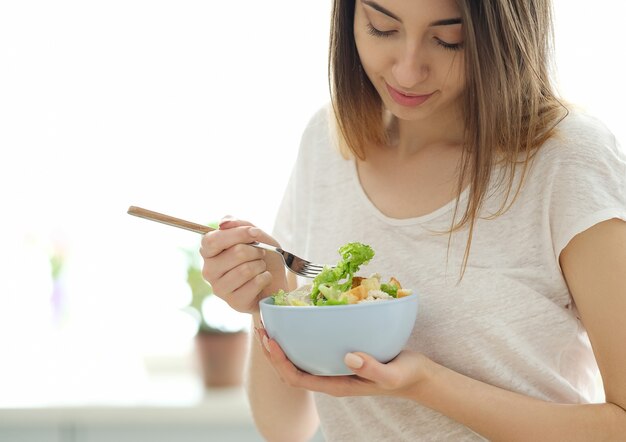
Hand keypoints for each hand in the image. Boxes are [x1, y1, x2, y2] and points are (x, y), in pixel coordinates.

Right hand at [200, 216, 286, 313]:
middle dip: (256, 251)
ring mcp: (220, 289)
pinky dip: (265, 278)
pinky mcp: (234, 302)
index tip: (255, 233)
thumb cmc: (262, 256)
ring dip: (261, 265)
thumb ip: (240, 224)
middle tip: (260, 254)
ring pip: (246, 269)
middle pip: (236, 253)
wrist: (276, 280)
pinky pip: (254, 283)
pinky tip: (263, 279)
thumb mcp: (255, 235)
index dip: (237, 234)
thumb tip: (223, 222)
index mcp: (209, 252)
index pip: (212, 240)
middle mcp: (209, 271)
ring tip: (260, 267)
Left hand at [255, 328, 431, 398]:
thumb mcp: (392, 375)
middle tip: (261, 325)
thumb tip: (348, 355)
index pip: (297, 379)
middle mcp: (329, 376)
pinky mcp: (339, 355)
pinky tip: (299, 317)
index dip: (279, 362)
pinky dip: (299, 334)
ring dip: (281, 342)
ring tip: (270, 321)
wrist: (418, 376)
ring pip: (298, 358)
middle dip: (271, 351)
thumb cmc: (404, 376)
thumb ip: (373, 368)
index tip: (270, 341)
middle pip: (290, 369)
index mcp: (335, 385)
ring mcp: (333, 367)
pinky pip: (312, 347)